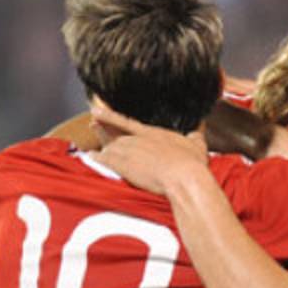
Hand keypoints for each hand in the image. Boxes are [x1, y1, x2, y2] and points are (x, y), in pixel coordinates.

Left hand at [90, 105, 208, 195]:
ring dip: (101, 148)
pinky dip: (96, 159)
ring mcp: (128, 152)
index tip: (98, 110)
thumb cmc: (191, 162)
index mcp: (152, 133)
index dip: (110, 116)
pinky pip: (104, 160)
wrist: (183, 176)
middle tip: (92, 125)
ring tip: (93, 148)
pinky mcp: (122, 166)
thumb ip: (195, 136)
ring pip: (108, 147)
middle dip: (103, 131)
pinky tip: (91, 158)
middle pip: (114, 134)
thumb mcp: (197, 145)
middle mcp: (136, 140)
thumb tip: (197, 132)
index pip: (126, 122)